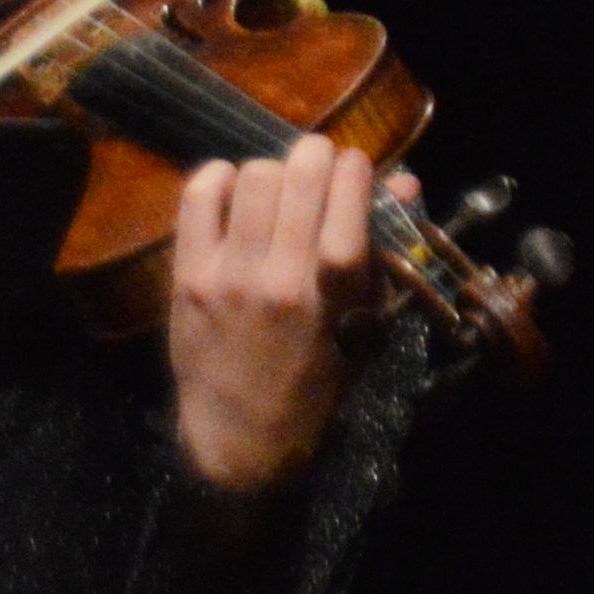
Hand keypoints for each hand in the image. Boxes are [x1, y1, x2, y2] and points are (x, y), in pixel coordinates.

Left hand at [165, 131, 376, 494]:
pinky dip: (219, 180)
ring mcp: (229, 275)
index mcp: (332, 296)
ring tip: (277, 188)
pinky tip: (232, 191)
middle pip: (299, 176)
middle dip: (317, 154)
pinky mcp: (189, 276)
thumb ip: (385, 257)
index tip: (356, 166)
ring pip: (252, 178)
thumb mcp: (366, 331)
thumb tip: (405, 182)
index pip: (349, 202)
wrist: (242, 439)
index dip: (356, 168)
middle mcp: (281, 278)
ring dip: (272, 170)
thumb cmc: (316, 388)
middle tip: (318, 161)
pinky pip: (199, 198)